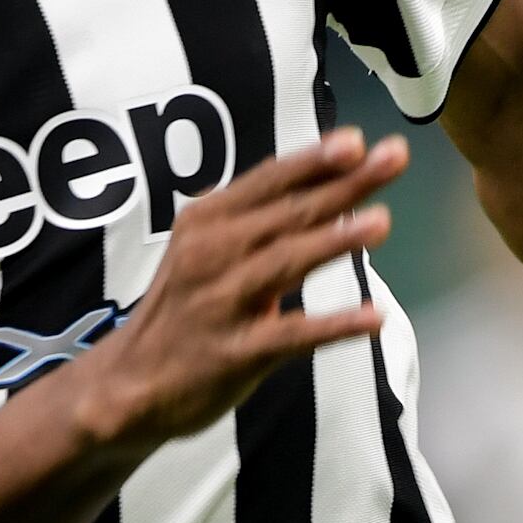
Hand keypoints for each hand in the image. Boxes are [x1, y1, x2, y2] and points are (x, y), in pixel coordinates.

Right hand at [90, 130, 407, 441]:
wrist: (130, 382)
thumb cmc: (183, 307)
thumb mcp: (203, 246)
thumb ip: (253, 212)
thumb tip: (308, 169)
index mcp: (207, 220)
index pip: (268, 181)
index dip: (313, 160)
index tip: (356, 140)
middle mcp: (211, 253)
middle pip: (288, 214)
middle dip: (345, 185)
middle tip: (392, 159)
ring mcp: (222, 303)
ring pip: (286, 263)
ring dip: (336, 240)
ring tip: (382, 222)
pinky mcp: (235, 353)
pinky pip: (292, 337)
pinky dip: (335, 326)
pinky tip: (375, 318)